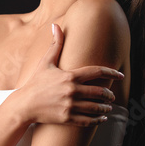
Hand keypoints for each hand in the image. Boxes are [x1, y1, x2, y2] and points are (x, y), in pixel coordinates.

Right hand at [7, 23, 123, 126]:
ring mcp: (70, 105)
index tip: (120, 74)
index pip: (96, 71)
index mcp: (70, 76)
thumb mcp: (45, 62)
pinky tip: (102, 118)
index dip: (111, 72)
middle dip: (109, 94)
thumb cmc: (36, 82)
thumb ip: (55, 44)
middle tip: (112, 95)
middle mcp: (72, 90)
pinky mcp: (67, 118)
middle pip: (99, 91)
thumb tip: (55, 25)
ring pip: (96, 107)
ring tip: (109, 107)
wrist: (24, 104)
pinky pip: (88, 120)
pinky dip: (98, 120)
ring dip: (105, 107)